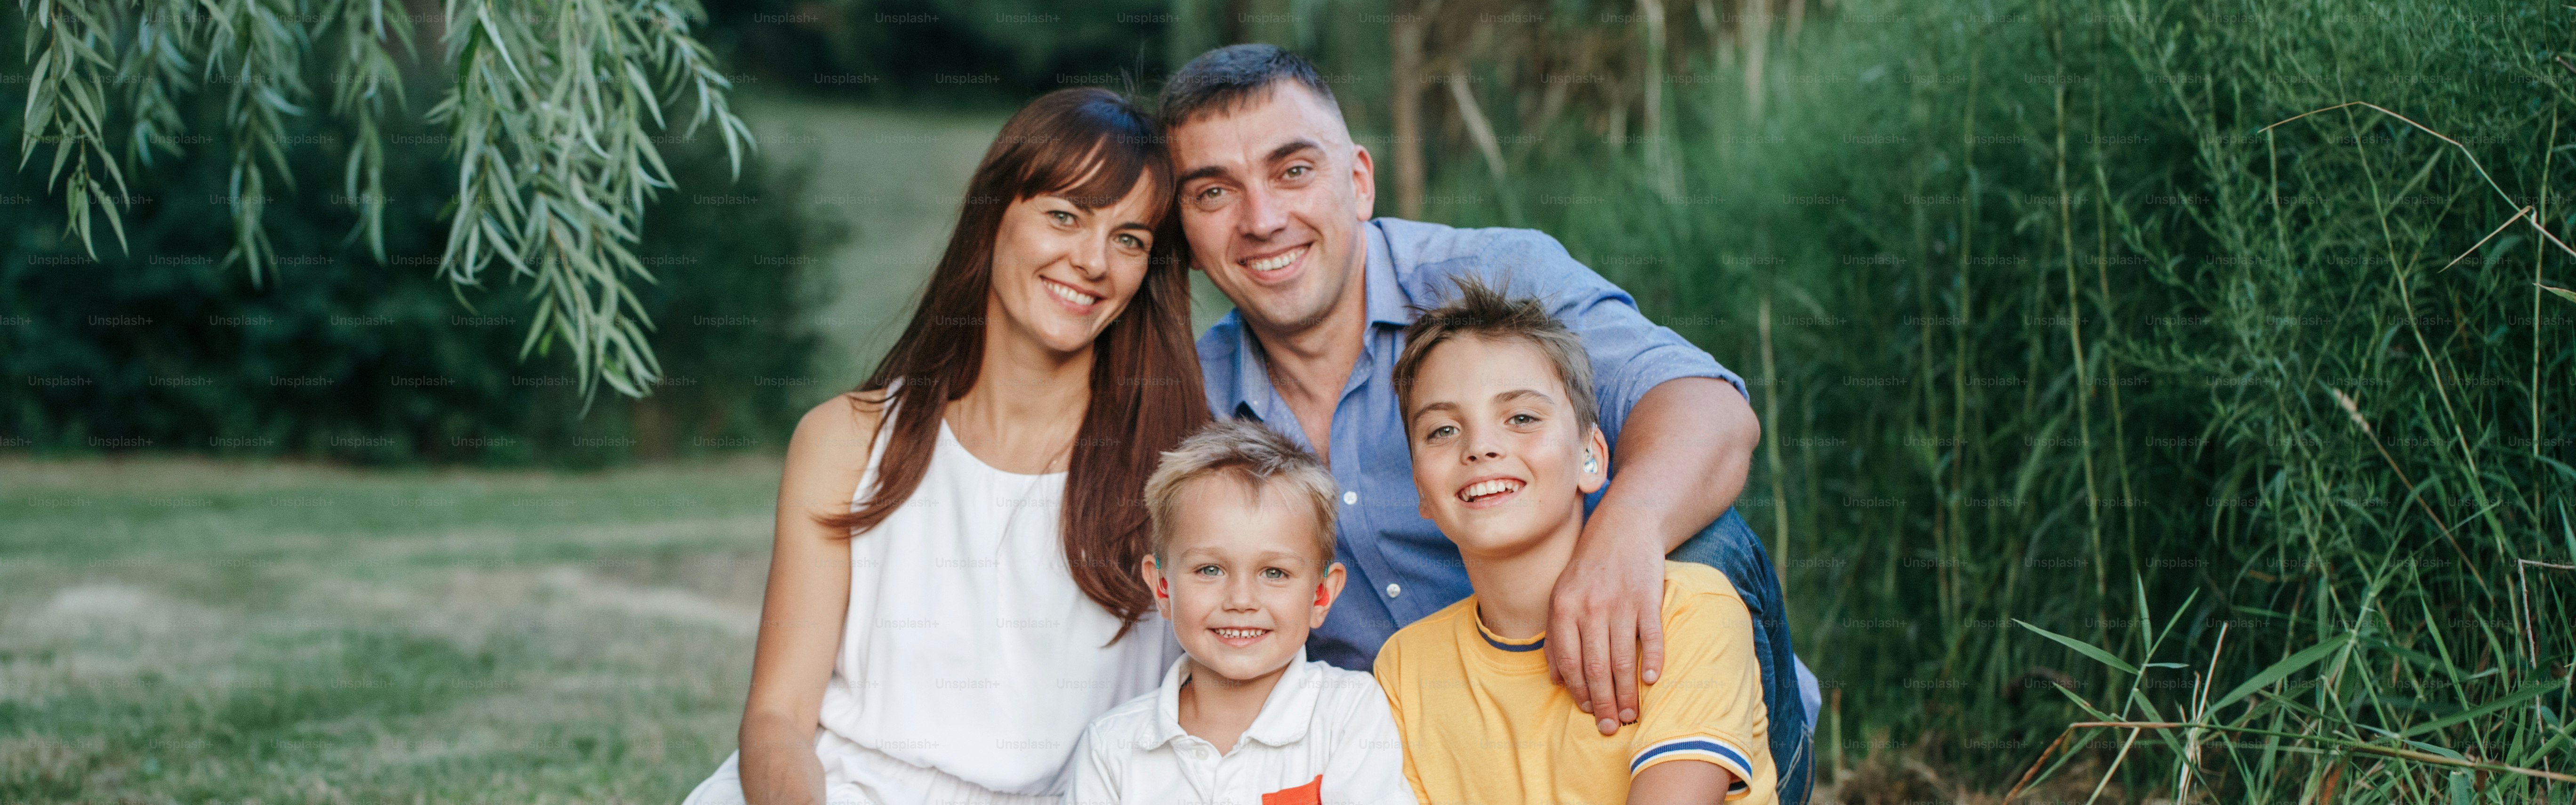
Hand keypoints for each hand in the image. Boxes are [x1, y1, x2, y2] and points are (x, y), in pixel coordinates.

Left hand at [1545, 508, 1666, 735]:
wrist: (1623, 528)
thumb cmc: (1589, 569)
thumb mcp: (1561, 596)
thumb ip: (1555, 636)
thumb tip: (1555, 681)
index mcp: (1563, 608)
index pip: (1569, 662)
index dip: (1579, 692)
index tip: (1589, 712)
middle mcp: (1589, 607)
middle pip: (1596, 667)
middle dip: (1603, 703)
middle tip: (1612, 727)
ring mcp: (1619, 602)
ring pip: (1622, 659)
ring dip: (1628, 692)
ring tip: (1632, 714)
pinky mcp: (1647, 598)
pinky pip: (1650, 636)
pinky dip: (1652, 661)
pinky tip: (1652, 681)